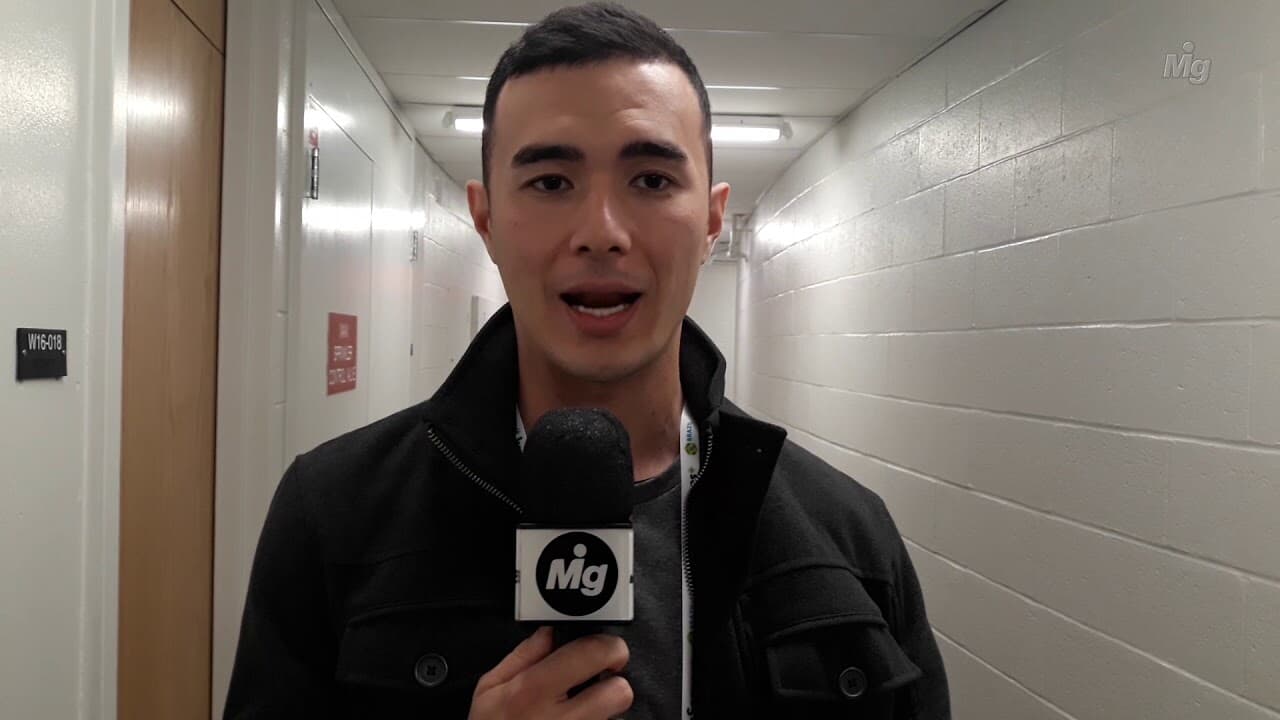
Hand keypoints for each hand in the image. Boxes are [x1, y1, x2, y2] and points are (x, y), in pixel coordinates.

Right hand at [468, 626, 632, 719]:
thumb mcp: (490, 689)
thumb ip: (523, 655)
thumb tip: (550, 631)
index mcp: (534, 691)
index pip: (593, 654)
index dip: (608, 646)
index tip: (604, 649)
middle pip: (619, 692)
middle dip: (614, 684)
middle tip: (598, 683)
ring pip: (617, 718)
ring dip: (606, 712)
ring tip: (582, 710)